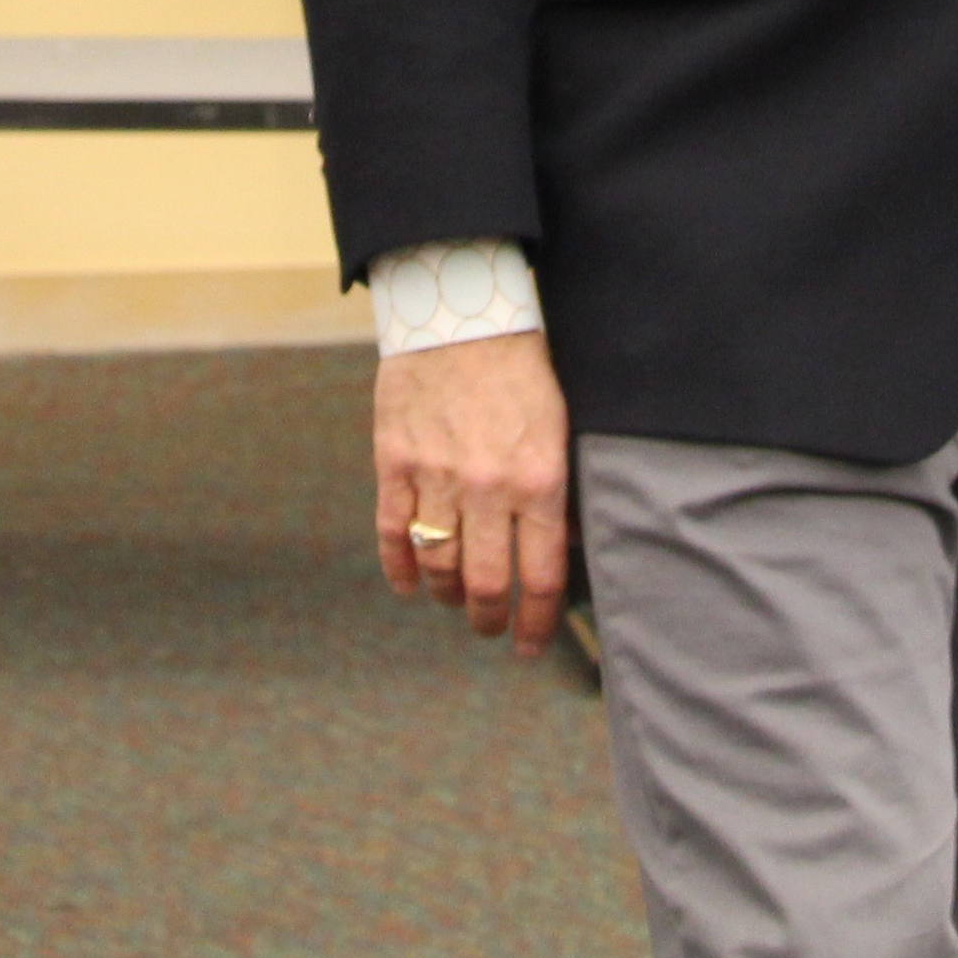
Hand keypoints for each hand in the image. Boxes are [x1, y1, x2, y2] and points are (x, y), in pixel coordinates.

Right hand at [374, 331, 570, 652]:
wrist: (460, 314)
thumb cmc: (520, 369)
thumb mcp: (559, 428)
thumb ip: (558, 492)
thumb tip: (564, 548)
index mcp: (538, 480)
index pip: (541, 577)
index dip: (535, 623)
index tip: (528, 644)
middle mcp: (488, 489)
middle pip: (486, 585)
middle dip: (489, 619)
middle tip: (489, 627)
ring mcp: (436, 478)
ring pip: (439, 566)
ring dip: (447, 595)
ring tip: (454, 599)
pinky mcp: (395, 463)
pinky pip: (393, 534)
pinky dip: (399, 568)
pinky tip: (408, 583)